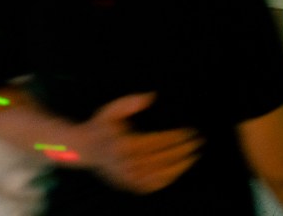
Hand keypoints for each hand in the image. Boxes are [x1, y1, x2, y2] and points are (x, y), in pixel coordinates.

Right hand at [71, 93, 202, 193]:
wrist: (84, 148)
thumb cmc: (102, 125)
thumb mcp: (113, 109)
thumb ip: (131, 102)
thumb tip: (151, 96)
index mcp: (124, 145)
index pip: (156, 143)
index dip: (175, 138)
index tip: (190, 132)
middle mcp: (125, 164)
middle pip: (161, 159)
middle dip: (182, 151)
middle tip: (198, 142)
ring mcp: (126, 177)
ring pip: (158, 175)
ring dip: (179, 166)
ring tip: (194, 156)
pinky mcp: (127, 185)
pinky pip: (150, 186)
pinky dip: (167, 179)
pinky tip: (179, 169)